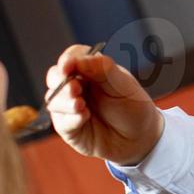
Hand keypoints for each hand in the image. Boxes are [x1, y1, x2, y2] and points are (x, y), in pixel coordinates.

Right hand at [46, 45, 163, 165]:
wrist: (140, 137)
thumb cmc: (133, 106)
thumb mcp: (124, 85)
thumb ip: (103, 69)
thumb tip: (79, 60)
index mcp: (90, 70)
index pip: (72, 57)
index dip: (67, 60)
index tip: (67, 66)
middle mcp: (76, 85)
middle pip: (55, 76)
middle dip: (60, 81)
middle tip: (75, 89)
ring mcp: (69, 106)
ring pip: (53, 99)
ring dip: (64, 101)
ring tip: (81, 105)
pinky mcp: (69, 127)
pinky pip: (61, 121)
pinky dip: (70, 118)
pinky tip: (84, 117)